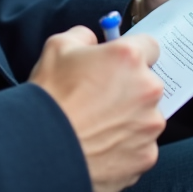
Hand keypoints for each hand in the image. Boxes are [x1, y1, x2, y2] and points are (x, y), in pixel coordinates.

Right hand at [29, 26, 164, 191]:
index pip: (150, 46)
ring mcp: (150, 125)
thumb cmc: (50, 96)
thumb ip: (84, 36)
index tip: (119, 63)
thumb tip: (92, 41)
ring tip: (97, 124)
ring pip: (146, 116)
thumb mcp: (57, 46)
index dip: (132, 54)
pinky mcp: (146, 155)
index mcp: (129, 58)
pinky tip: (101, 143)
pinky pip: (141, 145)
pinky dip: (125, 145)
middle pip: (149, 83)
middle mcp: (147, 90)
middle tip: (101, 96)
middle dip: (130, 87)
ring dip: (129, 117)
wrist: (43, 147)